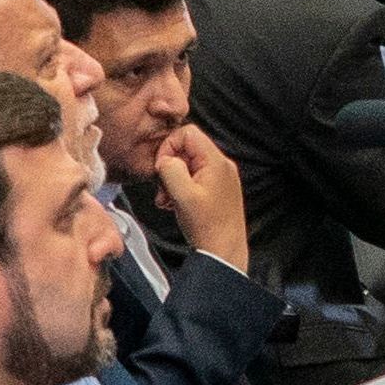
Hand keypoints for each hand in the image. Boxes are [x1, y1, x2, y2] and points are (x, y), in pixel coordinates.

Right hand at [151, 124, 251, 269]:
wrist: (223, 252)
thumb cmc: (207, 227)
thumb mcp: (182, 195)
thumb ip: (171, 170)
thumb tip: (165, 159)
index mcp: (216, 161)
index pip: (188, 133)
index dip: (169, 147)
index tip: (161, 168)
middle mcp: (221, 166)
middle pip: (187, 149)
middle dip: (169, 167)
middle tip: (163, 189)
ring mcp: (220, 178)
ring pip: (187, 165)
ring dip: (172, 181)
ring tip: (167, 200)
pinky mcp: (217, 190)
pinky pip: (194, 179)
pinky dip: (180, 189)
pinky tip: (174, 204)